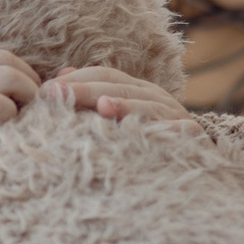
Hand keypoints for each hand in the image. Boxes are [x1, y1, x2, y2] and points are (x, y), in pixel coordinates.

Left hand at [46, 65, 206, 139]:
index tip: (47, 89)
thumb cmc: (148, 141)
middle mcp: (156, 98)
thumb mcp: (121, 117)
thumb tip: (61, 76)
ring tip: (101, 106)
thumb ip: (92, 98)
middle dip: (87, 89)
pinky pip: (177, 131)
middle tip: (56, 94)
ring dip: (125, 105)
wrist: (196, 168)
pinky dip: (161, 130)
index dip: (77, 79)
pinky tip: (144, 132)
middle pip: (121, 87)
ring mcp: (175, 116)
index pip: (106, 75)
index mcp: (137, 91)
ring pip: (147, 106)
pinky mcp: (192, 137)